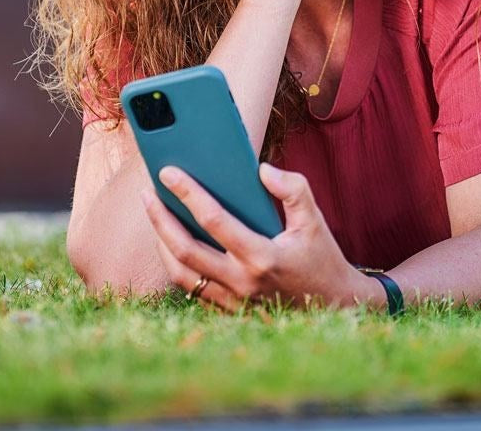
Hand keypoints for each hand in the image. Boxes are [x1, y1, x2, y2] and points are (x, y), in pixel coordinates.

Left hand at [140, 163, 383, 312]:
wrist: (333, 306)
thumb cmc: (322, 257)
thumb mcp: (315, 218)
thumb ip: (292, 189)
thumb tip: (261, 169)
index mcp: (262, 257)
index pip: (214, 220)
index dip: (188, 194)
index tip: (168, 172)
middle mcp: (241, 282)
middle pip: (184, 250)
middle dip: (160, 218)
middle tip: (147, 192)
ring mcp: (232, 300)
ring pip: (180, 273)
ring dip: (161, 242)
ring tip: (154, 214)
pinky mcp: (228, 310)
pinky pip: (191, 287)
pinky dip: (175, 263)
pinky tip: (171, 240)